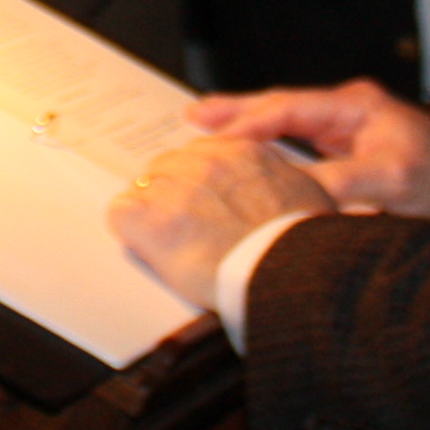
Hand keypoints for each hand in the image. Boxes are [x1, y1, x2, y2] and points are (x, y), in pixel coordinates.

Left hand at [110, 135, 336, 308]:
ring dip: (151, 212)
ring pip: (143, 188)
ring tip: (171, 242)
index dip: (196, 181)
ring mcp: (176, 190)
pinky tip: (146, 245)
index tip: (201, 202)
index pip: (199, 153)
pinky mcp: (153, 221)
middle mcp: (204, 164)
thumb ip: (283, 177)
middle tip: (185, 226)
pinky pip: (121, 212)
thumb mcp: (308, 194)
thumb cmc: (305, 246)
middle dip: (171, 194)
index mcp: (240, 152)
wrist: (290, 277)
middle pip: (166, 167)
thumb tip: (279, 181)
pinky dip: (129, 229)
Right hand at [186, 82, 429, 219]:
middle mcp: (347, 111)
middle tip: (193, 117)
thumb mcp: (393, 181)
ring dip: (249, 129)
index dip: (251, 123)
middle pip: (280, 107)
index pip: (290, 108)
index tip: (216, 137)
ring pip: (286, 125)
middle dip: (238, 113)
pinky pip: (299, 145)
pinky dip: (270, 148)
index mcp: (355, 106)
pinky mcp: (349, 152)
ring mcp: (347, 130)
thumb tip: (293, 193)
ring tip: (206, 130)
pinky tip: (249, 157)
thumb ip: (342, 182)